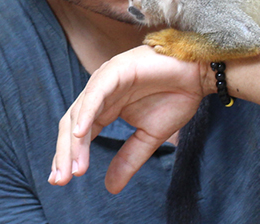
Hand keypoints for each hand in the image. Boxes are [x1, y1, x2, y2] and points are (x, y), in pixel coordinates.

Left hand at [50, 45, 207, 192]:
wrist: (199, 74)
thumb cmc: (175, 99)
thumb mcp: (148, 137)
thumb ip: (128, 160)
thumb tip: (110, 188)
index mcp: (103, 109)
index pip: (78, 136)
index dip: (69, 158)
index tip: (62, 181)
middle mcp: (98, 96)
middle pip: (71, 127)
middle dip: (64, 154)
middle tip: (60, 180)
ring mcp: (103, 81)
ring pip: (79, 113)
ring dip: (74, 141)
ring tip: (74, 167)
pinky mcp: (114, 71)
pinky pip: (95, 94)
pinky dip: (86, 113)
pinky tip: (81, 133)